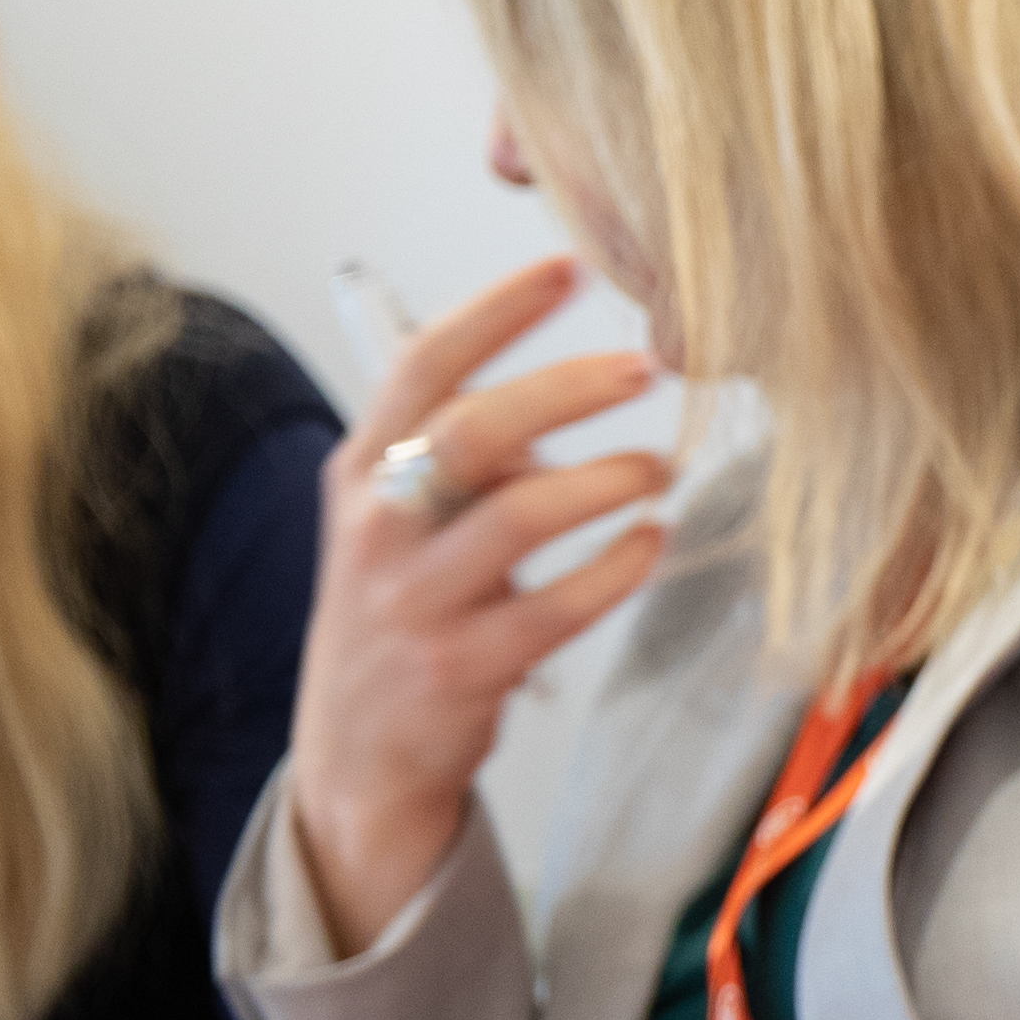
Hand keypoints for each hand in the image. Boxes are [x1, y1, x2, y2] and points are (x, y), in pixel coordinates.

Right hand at [291, 253, 673, 955]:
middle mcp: (379, 525)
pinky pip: (556, 606)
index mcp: (364, 470)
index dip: (497, 311)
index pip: (423, 366)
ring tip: (660, 470)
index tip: (567, 268)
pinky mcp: (462, 666)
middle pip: (473, 431)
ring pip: (517, 516)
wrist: (359, 750)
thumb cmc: (401, 608)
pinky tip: (652, 544)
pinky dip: (615, 570)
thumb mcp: (403, 518)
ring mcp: (415, 598)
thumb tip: (568, 395)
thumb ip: (470, 455)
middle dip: (564, 389)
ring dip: (603, 483)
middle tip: (645, 367)